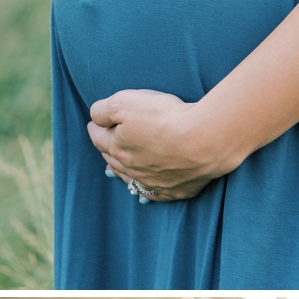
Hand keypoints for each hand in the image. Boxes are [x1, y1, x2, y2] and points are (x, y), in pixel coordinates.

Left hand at [87, 89, 240, 201]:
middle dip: (107, 149)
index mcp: (117, 147)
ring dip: (122, 173)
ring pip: (130, 179)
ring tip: (114, 171)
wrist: (204, 139)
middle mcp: (131, 169)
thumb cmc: (165, 117)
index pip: (98, 137)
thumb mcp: (124, 102)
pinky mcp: (175, 190)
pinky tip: (143, 196)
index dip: (95, 127)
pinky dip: (146, 193)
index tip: (94, 123)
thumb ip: (102, 110)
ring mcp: (153, 182)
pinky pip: (155, 195)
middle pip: (113, 158)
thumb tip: (94, 118)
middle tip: (104, 143)